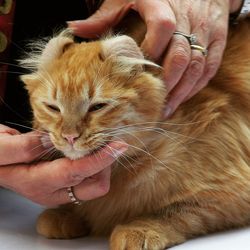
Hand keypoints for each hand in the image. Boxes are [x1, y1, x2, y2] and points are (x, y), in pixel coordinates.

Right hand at [0, 124, 127, 205]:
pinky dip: (95, 164)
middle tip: (101, 141)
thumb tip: (56, 139)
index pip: (77, 172)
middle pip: (95, 186)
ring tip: (95, 142)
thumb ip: (27, 145)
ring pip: (95, 183)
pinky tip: (89, 149)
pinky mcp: (65, 185)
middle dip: (105, 164)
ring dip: (102, 163)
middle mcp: (54, 192)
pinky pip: (89, 179)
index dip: (101, 158)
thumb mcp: (1, 147)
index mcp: (38, 183)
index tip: (119, 146)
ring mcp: (61, 190)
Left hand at [68, 0, 241, 116]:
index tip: (137, 75)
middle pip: (181, 54)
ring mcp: (205, 29)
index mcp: (163, 4)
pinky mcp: (217, 38)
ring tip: (167, 109)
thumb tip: (75, 28)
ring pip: (197, 65)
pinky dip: (198, 84)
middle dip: (167, 83)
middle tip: (153, 104)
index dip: (151, 53)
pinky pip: (211, 65)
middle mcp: (188, 17)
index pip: (162, 28)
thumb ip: (105, 14)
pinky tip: (184, 96)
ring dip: (182, 90)